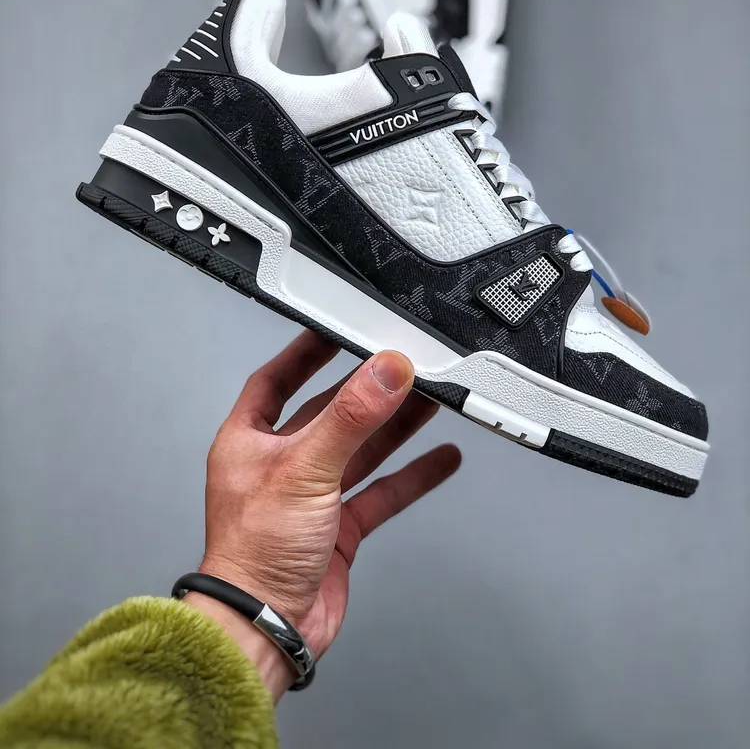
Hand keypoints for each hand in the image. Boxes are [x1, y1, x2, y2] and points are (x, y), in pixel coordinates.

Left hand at [184, 330, 460, 699]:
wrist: (265, 629)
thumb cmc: (253, 555)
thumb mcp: (304, 470)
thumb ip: (351, 418)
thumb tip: (385, 372)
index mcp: (250, 441)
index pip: (276, 379)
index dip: (305, 352)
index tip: (335, 327)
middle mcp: (280, 464)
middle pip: (330, 412)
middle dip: (368, 389)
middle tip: (403, 363)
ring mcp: (312, 497)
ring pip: (362, 449)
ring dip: (396, 425)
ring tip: (431, 397)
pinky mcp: (340, 528)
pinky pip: (382, 491)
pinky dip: (412, 475)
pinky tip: (439, 459)